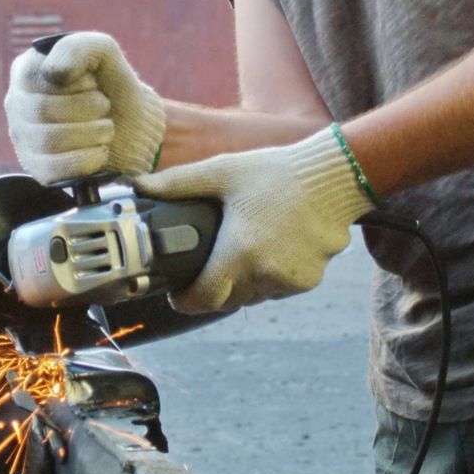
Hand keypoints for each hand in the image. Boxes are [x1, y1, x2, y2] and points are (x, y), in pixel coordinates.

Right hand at [3, 32, 166, 183]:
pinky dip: (86, 160)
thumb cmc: (111, 85)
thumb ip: (77, 48)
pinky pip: (53, 170)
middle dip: (86, 109)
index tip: (93, 83)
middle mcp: (16, 104)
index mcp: (26, 72)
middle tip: (105, 107)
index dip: (73, 83)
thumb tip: (53, 74)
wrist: (131, 124)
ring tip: (106, 128)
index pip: (33, 78)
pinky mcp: (36, 168)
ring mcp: (23, 138)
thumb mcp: (101, 52)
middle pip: (41, 111)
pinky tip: (100, 152)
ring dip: (91, 134)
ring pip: (48, 141)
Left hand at [134, 127, 371, 312]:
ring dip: (241, 284)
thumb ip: (177, 183)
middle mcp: (265, 274)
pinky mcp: (310, 281)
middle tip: (205, 266)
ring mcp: (290, 280)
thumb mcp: (222, 172)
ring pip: (253, 297)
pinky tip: (268, 250)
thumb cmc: (277, 173)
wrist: (335, 178)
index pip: (204, 300)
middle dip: (212, 289)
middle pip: (227, 300)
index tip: (176, 293)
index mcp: (239, 252)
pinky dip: (268, 278)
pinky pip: (278, 289)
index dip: (185, 301)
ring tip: (239, 252)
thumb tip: (138, 186)